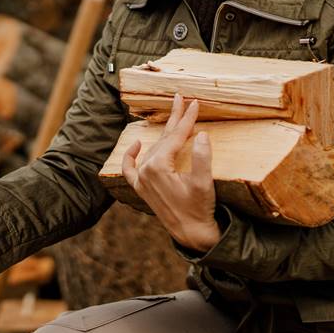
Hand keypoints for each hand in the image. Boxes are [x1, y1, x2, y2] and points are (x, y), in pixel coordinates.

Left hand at [122, 93, 220, 252]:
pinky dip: (130, 156)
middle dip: (175, 118)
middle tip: (182, 98)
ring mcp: (142, 180)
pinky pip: (130, 169)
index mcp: (158, 166)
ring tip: (174, 115)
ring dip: (164, 133)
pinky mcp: (142, 189)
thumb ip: (202, 158)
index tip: (195, 102)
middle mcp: (145, 171)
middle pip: (163, 139)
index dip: (187, 119)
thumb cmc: (199, 209)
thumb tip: (200, 134)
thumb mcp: (203, 183)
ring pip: (153, 148)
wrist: (192, 234)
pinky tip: (136, 144)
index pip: (175, 136)